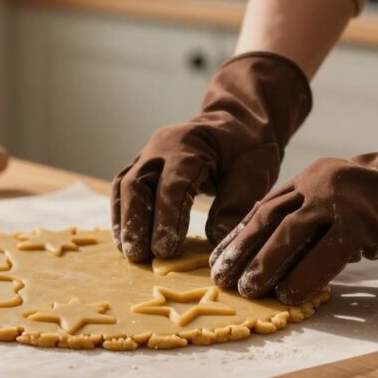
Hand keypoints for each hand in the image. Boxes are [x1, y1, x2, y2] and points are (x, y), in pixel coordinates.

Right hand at [111, 52, 311, 261]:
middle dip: (135, 222)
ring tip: (129, 252)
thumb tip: (217, 239)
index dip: (166, 218)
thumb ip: (237, 203)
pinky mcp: (143, 164)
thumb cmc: (248, 146)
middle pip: (136, 183)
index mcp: (190, 145)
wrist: (236, 121)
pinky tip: (126, 238)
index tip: (165, 250)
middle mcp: (161, 147)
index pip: (171, 184)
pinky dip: (122, 213)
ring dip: (124, 220)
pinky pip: (123, 187)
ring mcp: (148, 153)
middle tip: (141, 256)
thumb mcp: (255, 170)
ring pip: (123, 185)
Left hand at [210, 94, 377, 304]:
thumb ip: (312, 216)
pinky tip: (290, 296)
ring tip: (249, 290)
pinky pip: (324, 255)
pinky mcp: (360, 221)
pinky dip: (304, 277)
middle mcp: (316, 185)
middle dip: (240, 252)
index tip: (218, 260)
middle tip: (222, 279)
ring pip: (287, 235)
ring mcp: (338, 201)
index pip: (262, 209)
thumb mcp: (341, 198)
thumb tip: (280, 252)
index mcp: (309, 179)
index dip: (238, 236)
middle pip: (266, 221)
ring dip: (264, 265)